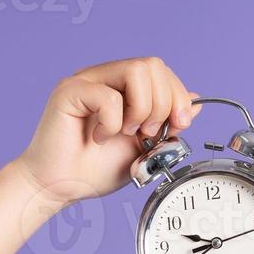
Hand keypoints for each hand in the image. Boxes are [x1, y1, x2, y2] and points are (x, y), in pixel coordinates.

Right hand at [11, 56, 200, 205]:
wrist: (59, 188)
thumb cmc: (93, 169)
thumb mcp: (144, 149)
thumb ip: (167, 125)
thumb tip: (195, 103)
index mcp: (123, 87)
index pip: (162, 71)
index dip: (177, 97)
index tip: (178, 127)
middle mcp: (105, 77)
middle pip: (153, 65)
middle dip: (163, 105)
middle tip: (147, 135)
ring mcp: (87, 80)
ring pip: (136, 70)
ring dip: (142, 109)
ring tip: (126, 133)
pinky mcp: (69, 91)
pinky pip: (109, 97)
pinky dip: (112, 123)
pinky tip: (98, 136)